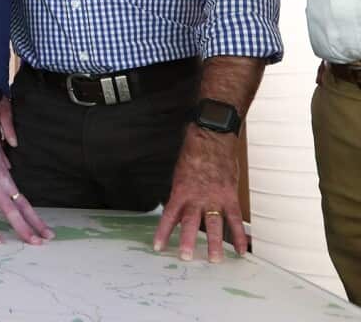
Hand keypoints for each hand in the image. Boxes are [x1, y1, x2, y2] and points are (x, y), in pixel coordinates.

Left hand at [0, 99, 51, 244]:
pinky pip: (20, 194)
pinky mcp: (8, 174)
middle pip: (11, 211)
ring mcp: (3, 178)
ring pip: (23, 204)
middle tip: (36, 244)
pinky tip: (37, 219)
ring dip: (36, 220)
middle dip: (25, 229)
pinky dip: (29, 208)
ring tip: (47, 236)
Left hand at [153, 128, 245, 261]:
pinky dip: (240, 235)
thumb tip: (178, 211)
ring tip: (215, 260)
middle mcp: (196, 198)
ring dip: (215, 244)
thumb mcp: (179, 176)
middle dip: (188, 241)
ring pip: (215, 224)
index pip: (169, 216)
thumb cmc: (193, 156)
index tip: (158, 247)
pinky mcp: (230, 197)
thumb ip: (180, 195)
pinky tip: (242, 250)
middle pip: (191, 223)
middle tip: (186, 257)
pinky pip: (236, 219)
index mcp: (180, 192)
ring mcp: (214, 199)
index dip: (163, 233)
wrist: (211, 140)